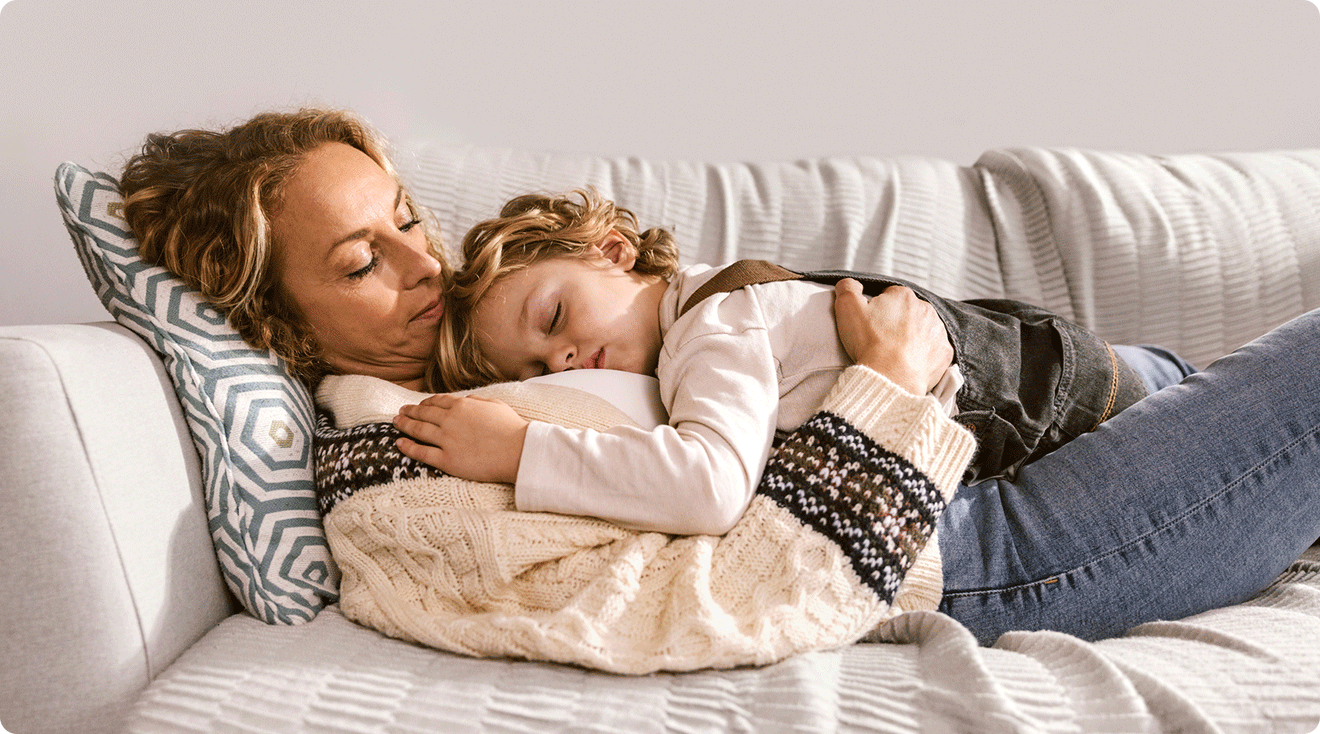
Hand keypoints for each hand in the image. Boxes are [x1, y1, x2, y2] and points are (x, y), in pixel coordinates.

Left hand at [393, 393, 528, 483]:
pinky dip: (408, 447)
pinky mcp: (446, 460)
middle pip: (423, 414)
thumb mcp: (495, 405)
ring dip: (404, 425)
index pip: (437, 401)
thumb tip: (465, 399)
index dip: (425, 402)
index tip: (419, 404)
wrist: (518, 452)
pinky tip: (399, 443)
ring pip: (418, 430)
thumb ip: (477, 400)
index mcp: (462, 405)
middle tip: (400, 412)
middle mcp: (450, 420)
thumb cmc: (512, 428)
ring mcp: (446, 440)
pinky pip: (421, 452)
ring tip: (396, 423)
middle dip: (410, 411)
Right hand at [832, 279, 953, 394]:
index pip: (889, 296)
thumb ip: (848, 288)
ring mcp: (937, 331)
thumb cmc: (870, 342)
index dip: (877, 310)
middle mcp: (925, 309)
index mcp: (903, 296)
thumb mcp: (847, 307)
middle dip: (896, 323)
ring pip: (923, 330)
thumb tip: (850, 284)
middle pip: (907, 312)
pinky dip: (924, 355)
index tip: (871, 325)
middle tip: (880, 340)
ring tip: (894, 353)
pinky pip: (934, 350)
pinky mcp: (944, 352)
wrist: (890, 376)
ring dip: (912, 338)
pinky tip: (909, 363)